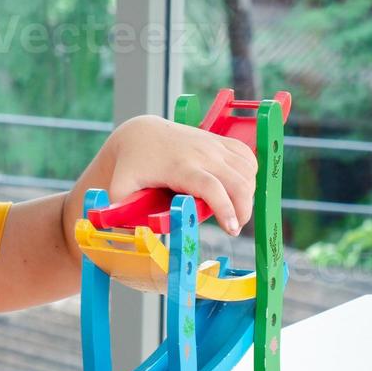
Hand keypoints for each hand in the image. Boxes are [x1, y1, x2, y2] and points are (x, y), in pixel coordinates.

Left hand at [105, 115, 258, 235]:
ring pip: (248, 170)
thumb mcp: (121, 188)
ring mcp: (213, 145)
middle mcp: (201, 153)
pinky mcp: (220, 141)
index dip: (225, 208)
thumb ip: (126, 213)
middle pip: (238, 180)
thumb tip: (135, 237)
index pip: (211, 186)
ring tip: (234, 211)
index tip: (231, 229)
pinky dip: (251, 175)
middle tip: (234, 228)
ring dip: (248, 194)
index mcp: (178, 167)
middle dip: (244, 208)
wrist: (141, 133)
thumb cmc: (131, 165)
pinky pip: (247, 157)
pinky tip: (239, 188)